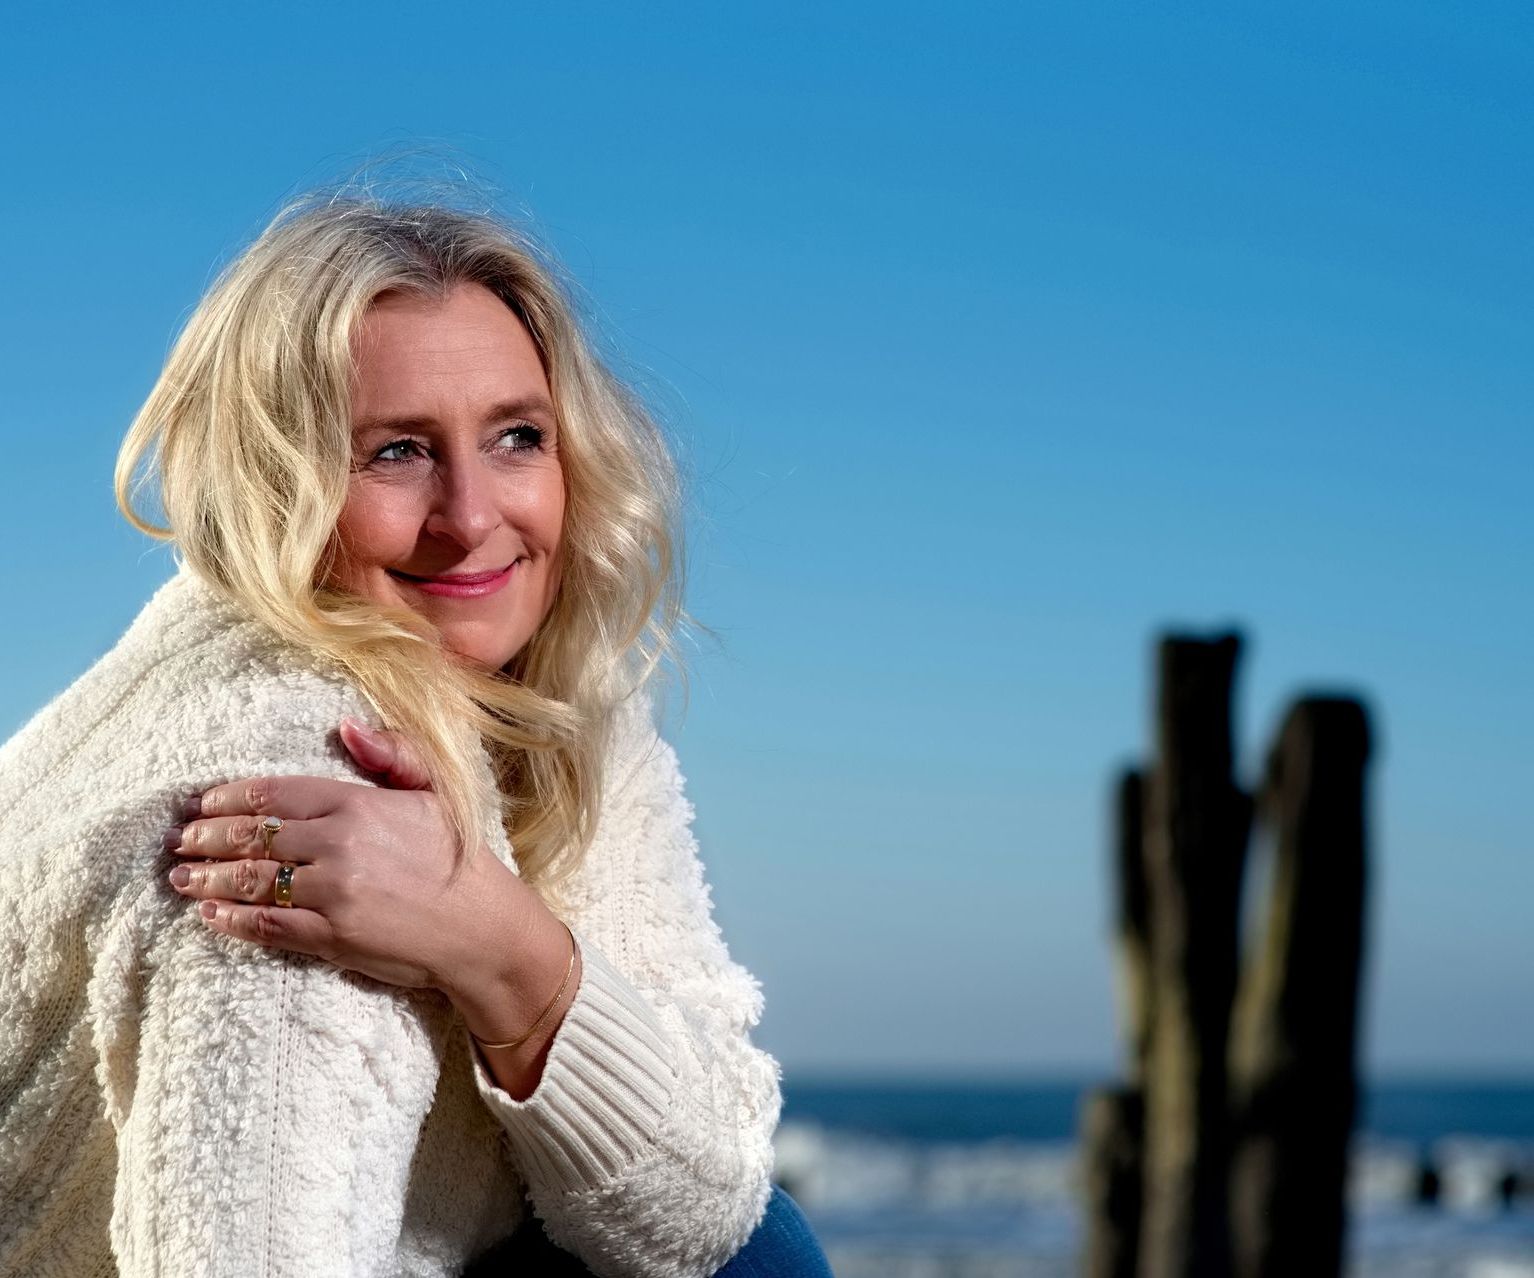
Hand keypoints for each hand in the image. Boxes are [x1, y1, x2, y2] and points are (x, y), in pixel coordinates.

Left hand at [161, 718, 535, 996]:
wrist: (483, 928)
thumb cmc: (460, 858)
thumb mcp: (433, 793)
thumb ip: (392, 754)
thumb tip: (347, 726)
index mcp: (359, 803)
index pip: (275, 794)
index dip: (229, 798)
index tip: (202, 803)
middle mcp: (340, 844)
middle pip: (254, 836)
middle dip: (208, 838)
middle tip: (179, 841)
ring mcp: (334, 892)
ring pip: (253, 881)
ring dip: (208, 879)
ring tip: (181, 877)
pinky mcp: (333, 936)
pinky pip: (269, 925)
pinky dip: (233, 920)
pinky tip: (210, 915)